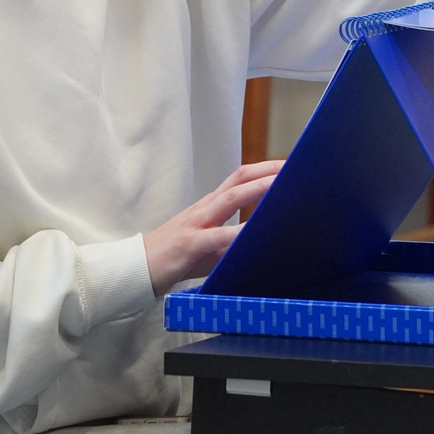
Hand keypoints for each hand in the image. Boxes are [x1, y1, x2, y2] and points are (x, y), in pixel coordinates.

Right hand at [143, 161, 283, 294]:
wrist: (137, 268)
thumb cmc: (179, 256)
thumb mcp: (213, 245)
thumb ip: (237, 240)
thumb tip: (268, 241)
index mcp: (211, 205)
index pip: (241, 178)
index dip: (266, 168)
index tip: (291, 165)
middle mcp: (205, 208)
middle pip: (239, 179)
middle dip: (268, 171)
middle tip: (296, 167)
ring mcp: (196, 223)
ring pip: (230, 199)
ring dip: (257, 190)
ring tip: (282, 186)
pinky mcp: (189, 244)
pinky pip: (217, 236)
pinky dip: (236, 233)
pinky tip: (253, 234)